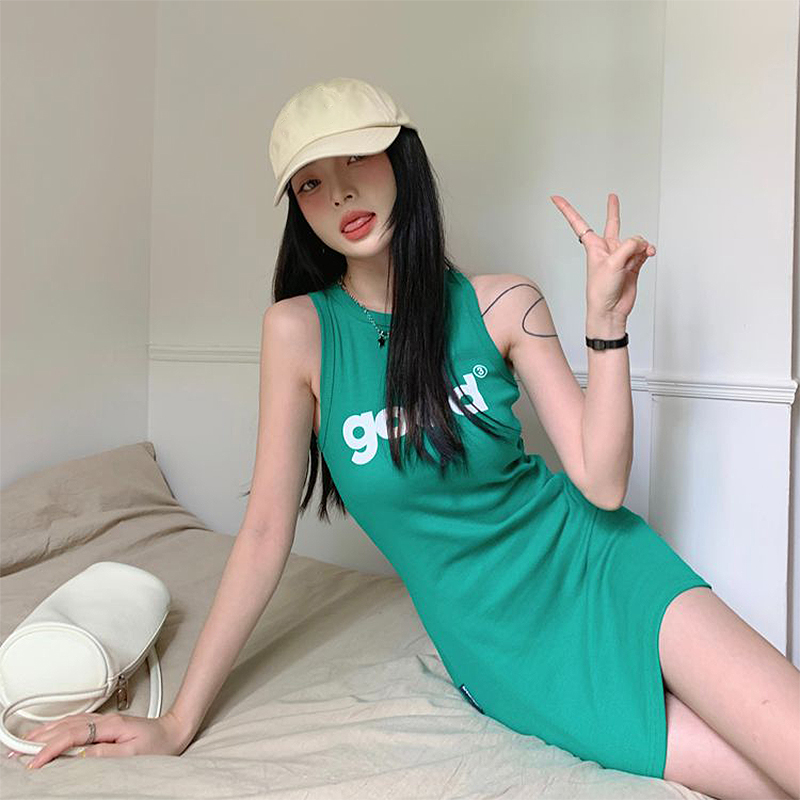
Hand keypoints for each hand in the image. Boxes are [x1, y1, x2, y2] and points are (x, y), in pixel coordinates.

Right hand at [12, 709, 190, 768]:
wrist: (173, 731)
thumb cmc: (158, 744)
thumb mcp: (133, 754)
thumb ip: (105, 754)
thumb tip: (81, 755)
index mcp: (110, 726)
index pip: (72, 736)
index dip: (50, 750)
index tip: (34, 763)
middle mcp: (104, 720)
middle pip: (64, 727)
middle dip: (38, 740)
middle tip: (17, 754)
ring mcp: (102, 721)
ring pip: (66, 724)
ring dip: (44, 734)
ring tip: (24, 745)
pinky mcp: (103, 725)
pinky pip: (73, 725)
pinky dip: (56, 730)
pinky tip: (47, 735)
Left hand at [550, 193, 655, 320]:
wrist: (611, 310)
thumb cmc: (601, 290)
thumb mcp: (612, 263)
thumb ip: (629, 246)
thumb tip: (642, 242)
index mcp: (593, 246)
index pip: (579, 223)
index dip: (567, 209)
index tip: (555, 198)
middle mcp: (607, 249)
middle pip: (612, 224)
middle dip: (613, 210)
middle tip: (613, 196)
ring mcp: (621, 256)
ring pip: (635, 241)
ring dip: (641, 245)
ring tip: (642, 253)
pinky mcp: (633, 264)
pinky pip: (643, 251)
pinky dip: (647, 251)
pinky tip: (649, 253)